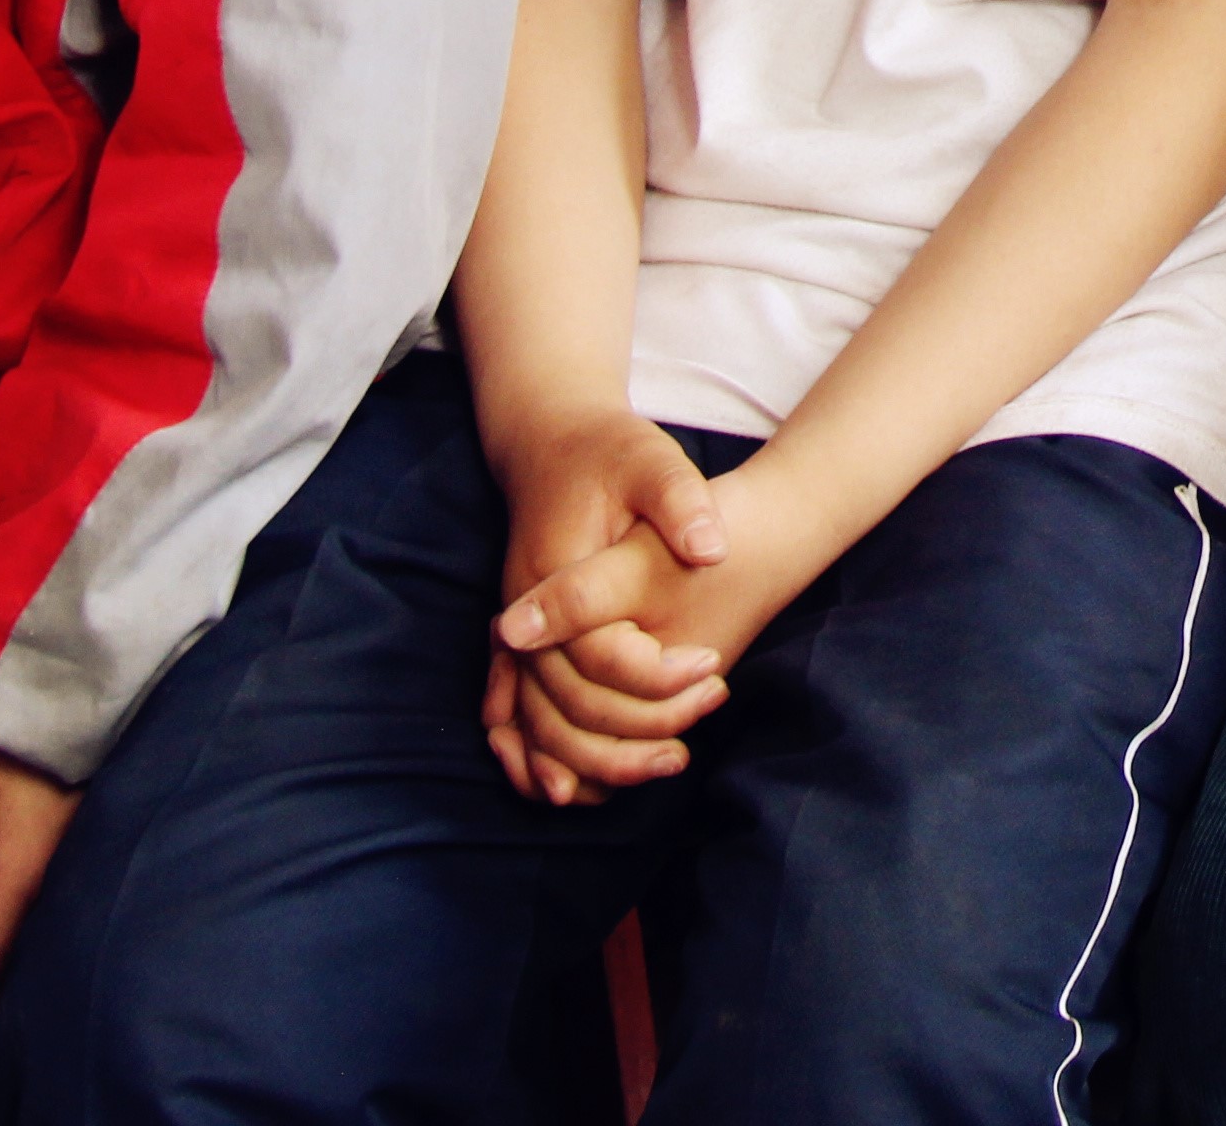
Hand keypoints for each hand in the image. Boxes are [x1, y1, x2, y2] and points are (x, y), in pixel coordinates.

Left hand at [0, 719, 75, 1048]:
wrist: (80, 679)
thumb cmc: (7, 731)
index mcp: (23, 880)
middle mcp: (59, 887)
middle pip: (10, 974)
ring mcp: (79, 871)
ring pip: (33, 956)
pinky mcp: (87, 852)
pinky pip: (49, 929)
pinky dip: (17, 957)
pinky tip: (3, 953)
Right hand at [477, 410, 775, 806]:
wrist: (552, 438)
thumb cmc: (608, 452)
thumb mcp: (652, 461)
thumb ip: (681, 503)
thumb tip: (712, 549)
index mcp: (553, 570)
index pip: (600, 652)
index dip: (657, 674)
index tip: (713, 667)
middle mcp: (521, 609)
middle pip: (564, 704)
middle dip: (632, 732)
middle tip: (697, 731)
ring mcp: (513, 630)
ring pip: (530, 722)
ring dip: (585, 761)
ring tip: (660, 768)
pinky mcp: (520, 639)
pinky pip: (512, 714)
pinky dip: (534, 755)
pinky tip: (577, 789)